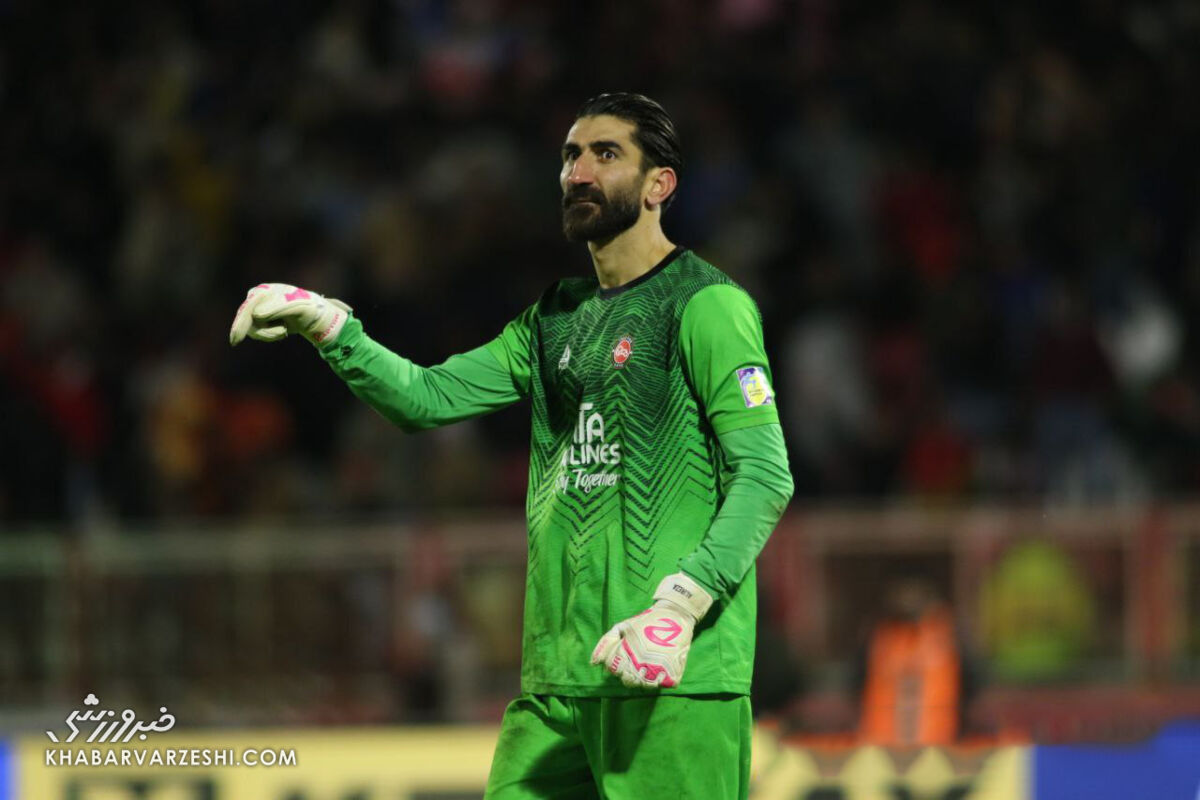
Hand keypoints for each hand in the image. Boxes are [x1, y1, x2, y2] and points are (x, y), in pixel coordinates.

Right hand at [229, 283, 351, 345]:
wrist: (312, 314)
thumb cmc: (306, 307)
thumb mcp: (296, 307)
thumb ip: (277, 308)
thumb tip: (256, 314)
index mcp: (264, 291)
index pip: (248, 309)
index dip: (240, 325)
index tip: (236, 341)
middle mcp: (255, 298)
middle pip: (246, 322)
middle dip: (264, 333)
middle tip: (284, 333)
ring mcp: (255, 309)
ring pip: (251, 330)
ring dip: (269, 334)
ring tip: (285, 329)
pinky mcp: (257, 319)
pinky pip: (256, 333)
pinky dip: (269, 335)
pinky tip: (281, 329)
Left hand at [590, 572, 713, 688]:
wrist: (674, 615)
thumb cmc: (645, 621)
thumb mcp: (622, 627)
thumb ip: (606, 643)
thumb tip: (594, 663)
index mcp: (626, 651)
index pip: (613, 670)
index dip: (616, 665)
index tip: (624, 657)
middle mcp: (640, 662)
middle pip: (628, 681)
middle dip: (629, 674)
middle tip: (637, 663)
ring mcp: (657, 668)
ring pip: (644, 685)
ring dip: (645, 678)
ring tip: (648, 666)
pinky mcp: (673, 672)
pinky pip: (662, 684)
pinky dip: (661, 679)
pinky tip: (661, 669)